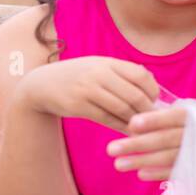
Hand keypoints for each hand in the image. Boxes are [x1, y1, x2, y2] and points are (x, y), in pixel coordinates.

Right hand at [16, 56, 157, 132]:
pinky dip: (121, 127)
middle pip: (134, 95)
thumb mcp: (99, 67)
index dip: (152, 90)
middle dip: (147, 109)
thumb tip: (154, 90)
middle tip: (155, 119)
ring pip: (122, 109)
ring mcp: (87, 90)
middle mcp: (98, 74)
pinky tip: (128, 132)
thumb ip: (123, 74)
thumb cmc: (78, 76)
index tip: (155, 100)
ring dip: (136, 121)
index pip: (140, 75)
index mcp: (107, 63)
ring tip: (144, 127)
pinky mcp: (78, 106)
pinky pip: (107, 119)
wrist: (41, 84)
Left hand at [106, 107, 187, 181]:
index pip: (176, 116)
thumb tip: (139, 120)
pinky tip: (141, 174)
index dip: (155, 120)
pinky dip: (160, 173)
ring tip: (118, 164)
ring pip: (170, 157)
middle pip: (168, 138)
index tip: (131, 124)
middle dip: (138, 144)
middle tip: (111, 149)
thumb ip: (171, 113)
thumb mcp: (194, 111)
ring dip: (143, 161)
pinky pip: (178, 171)